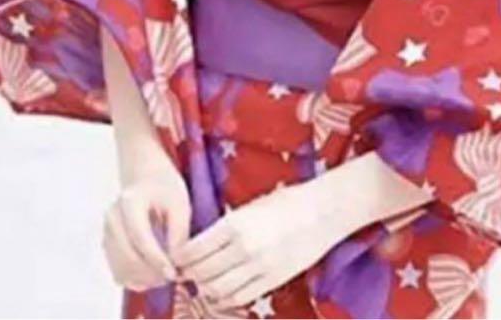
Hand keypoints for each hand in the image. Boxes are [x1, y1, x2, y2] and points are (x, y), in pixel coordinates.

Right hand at [102, 158, 190, 292]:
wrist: (144, 177)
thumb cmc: (163, 187)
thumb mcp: (180, 202)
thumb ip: (179, 231)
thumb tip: (176, 262)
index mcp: (130, 202)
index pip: (141, 238)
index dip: (157, 260)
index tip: (173, 273)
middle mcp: (112, 218)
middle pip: (128, 257)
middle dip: (152, 273)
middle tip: (173, 276)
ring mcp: (106, 233)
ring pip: (121, 269)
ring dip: (144, 279)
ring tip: (165, 275)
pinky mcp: (107, 246)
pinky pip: (118, 272)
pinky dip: (135, 279)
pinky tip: (152, 275)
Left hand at [169, 179, 342, 311]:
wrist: (323, 211)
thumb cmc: (287, 202)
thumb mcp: (251, 207)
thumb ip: (227, 226)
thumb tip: (201, 245)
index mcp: (235, 225)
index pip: (193, 251)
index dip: (180, 258)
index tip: (177, 257)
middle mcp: (243, 249)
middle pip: (201, 274)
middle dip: (189, 274)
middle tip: (185, 272)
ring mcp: (258, 268)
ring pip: (217, 291)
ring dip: (204, 289)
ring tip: (202, 282)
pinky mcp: (272, 281)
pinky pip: (238, 298)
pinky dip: (223, 299)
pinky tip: (221, 293)